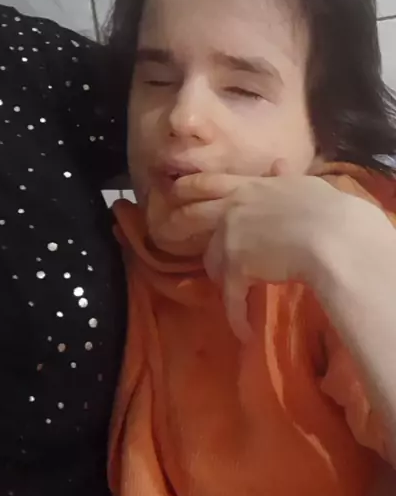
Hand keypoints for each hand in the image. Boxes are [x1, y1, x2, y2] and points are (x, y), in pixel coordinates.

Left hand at [171, 166, 376, 339]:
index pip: (208, 182)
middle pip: (191, 216)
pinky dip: (237, 316)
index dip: (188, 187)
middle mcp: (232, 208)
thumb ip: (285, 177)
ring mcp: (230, 238)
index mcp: (248, 186)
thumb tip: (278, 164)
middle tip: (166, 235)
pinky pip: (230, 297)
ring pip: (212, 260)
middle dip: (176, 226)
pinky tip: (244, 331)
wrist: (330, 237)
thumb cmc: (326, 208)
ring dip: (220, 276)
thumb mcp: (303, 184)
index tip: (174, 191)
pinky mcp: (236, 267)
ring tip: (231, 292)